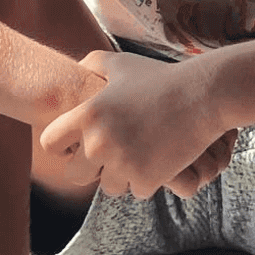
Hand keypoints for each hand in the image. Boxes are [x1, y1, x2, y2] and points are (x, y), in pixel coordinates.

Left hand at [40, 49, 237, 199]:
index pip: (50, 144)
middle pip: (76, 175)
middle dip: (91, 170)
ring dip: (123, 176)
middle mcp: (99, 142)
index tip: (74, 147)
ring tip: (139, 157)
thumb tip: (75, 68)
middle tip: (109, 160)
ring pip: (110, 187)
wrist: (204, 95)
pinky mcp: (147, 179)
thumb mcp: (122, 63)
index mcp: (87, 115)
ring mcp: (122, 163)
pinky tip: (160, 160)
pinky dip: (148, 180)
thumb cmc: (161, 77)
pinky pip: (138, 191)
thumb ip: (93, 63)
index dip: (61, 147)